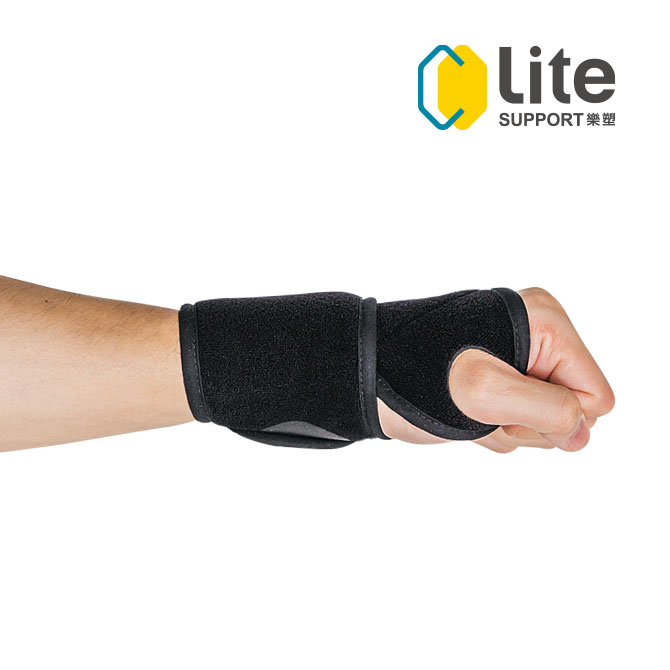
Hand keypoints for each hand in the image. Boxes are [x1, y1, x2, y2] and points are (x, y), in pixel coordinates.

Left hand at [377, 288, 614, 452]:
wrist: (369, 377)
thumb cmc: (416, 378)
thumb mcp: (485, 396)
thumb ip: (547, 412)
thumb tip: (581, 433)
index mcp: (545, 324)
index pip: (594, 397)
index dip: (558, 418)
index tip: (512, 410)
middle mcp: (537, 335)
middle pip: (570, 410)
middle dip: (527, 424)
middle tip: (483, 409)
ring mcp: (518, 358)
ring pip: (543, 421)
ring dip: (505, 428)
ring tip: (468, 410)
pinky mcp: (499, 377)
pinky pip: (518, 421)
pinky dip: (491, 428)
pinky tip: (463, 414)